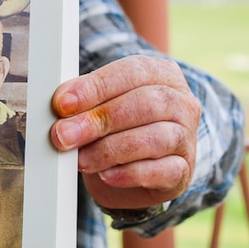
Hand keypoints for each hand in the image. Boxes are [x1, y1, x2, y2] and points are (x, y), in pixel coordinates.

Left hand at [50, 55, 200, 210]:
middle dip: (98, 120)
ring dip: (110, 150)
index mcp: (161, 74)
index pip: (132, 72)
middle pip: (145, 104)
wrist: (134, 174)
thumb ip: (85, 102)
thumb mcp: (100, 106)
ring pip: (155, 138)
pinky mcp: (184, 171)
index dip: (95, 87)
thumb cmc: (116, 128)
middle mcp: (181, 102)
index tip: (62, 104)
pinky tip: (106, 176)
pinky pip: (162, 171)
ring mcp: (187, 137)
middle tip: (64, 135)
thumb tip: (61, 106)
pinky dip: (130, 173)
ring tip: (80, 160)